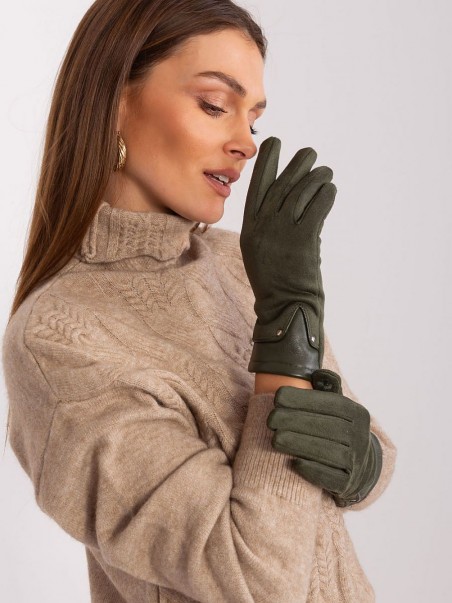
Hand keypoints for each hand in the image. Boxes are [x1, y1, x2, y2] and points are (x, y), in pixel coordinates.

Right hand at [240, 137, 336, 379]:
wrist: (284, 307)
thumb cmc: (274, 281)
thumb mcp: (260, 249)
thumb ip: (269, 224)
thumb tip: (292, 196)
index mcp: (250, 229)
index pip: (257, 187)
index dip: (266, 162)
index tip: (274, 142)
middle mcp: (264, 227)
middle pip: (282, 185)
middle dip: (297, 165)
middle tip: (310, 153)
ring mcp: (282, 233)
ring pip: (301, 194)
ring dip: (316, 178)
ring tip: (325, 171)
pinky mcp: (303, 241)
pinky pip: (317, 209)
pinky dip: (325, 195)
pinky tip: (330, 189)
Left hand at [266, 369, 382, 506]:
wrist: (359, 467)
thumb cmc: (336, 429)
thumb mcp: (337, 407)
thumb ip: (327, 389)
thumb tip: (318, 373)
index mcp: (356, 413)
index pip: (330, 403)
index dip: (302, 399)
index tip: (277, 396)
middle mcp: (360, 436)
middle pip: (326, 427)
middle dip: (295, 421)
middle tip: (270, 419)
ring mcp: (356, 461)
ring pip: (326, 452)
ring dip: (299, 444)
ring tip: (275, 439)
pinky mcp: (348, 483)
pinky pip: (330, 477)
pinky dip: (312, 470)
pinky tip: (293, 463)